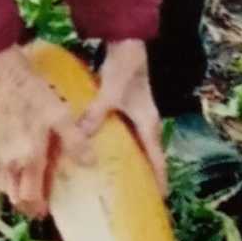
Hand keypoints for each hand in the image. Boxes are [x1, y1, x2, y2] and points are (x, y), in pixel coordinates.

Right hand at [0, 43, 81, 219]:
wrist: (3, 74)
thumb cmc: (34, 94)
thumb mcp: (60, 116)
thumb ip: (75, 142)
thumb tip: (90, 164)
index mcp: (28, 159)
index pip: (29, 197)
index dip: (38, 208)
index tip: (48, 212)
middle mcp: (10, 161)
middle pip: (15, 196)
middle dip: (27, 206)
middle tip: (41, 207)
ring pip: (5, 185)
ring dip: (17, 193)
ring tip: (32, 191)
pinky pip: (0, 171)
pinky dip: (8, 179)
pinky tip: (20, 170)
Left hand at [61, 39, 166, 195]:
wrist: (127, 41)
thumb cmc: (125, 66)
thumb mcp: (111, 90)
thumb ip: (97, 113)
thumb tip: (82, 136)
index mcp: (148, 122)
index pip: (157, 157)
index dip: (158, 178)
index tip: (159, 199)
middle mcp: (146, 122)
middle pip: (149, 155)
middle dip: (144, 176)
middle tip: (135, 199)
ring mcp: (137, 115)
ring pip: (136, 147)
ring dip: (131, 162)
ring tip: (118, 182)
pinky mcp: (126, 109)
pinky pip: (124, 136)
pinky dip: (118, 147)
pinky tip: (102, 154)